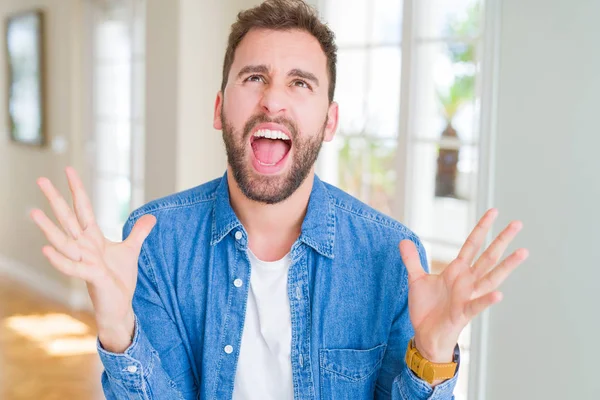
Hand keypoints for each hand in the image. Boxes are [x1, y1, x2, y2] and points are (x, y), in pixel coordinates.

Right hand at [30, 167, 155, 352]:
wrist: (118, 306)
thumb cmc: (118, 279)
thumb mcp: (131, 250)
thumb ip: (138, 233)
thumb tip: (152, 216)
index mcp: (93, 238)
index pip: (83, 209)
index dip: (77, 190)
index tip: (69, 170)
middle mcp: (84, 247)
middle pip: (68, 219)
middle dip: (55, 199)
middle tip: (41, 179)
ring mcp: (84, 261)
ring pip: (64, 241)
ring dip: (49, 228)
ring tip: (34, 212)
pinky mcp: (90, 277)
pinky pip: (71, 267)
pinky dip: (59, 259)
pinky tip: (45, 249)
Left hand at [399, 208, 528, 363]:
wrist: (426, 334)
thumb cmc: (426, 308)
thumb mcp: (416, 279)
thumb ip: (412, 260)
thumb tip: (403, 240)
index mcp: (457, 271)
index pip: (472, 244)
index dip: (481, 228)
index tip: (493, 211)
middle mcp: (467, 281)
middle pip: (488, 256)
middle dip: (502, 240)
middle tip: (518, 223)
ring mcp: (467, 296)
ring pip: (491, 278)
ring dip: (506, 266)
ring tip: (522, 252)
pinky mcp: (463, 313)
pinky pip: (477, 305)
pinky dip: (487, 300)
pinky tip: (499, 293)